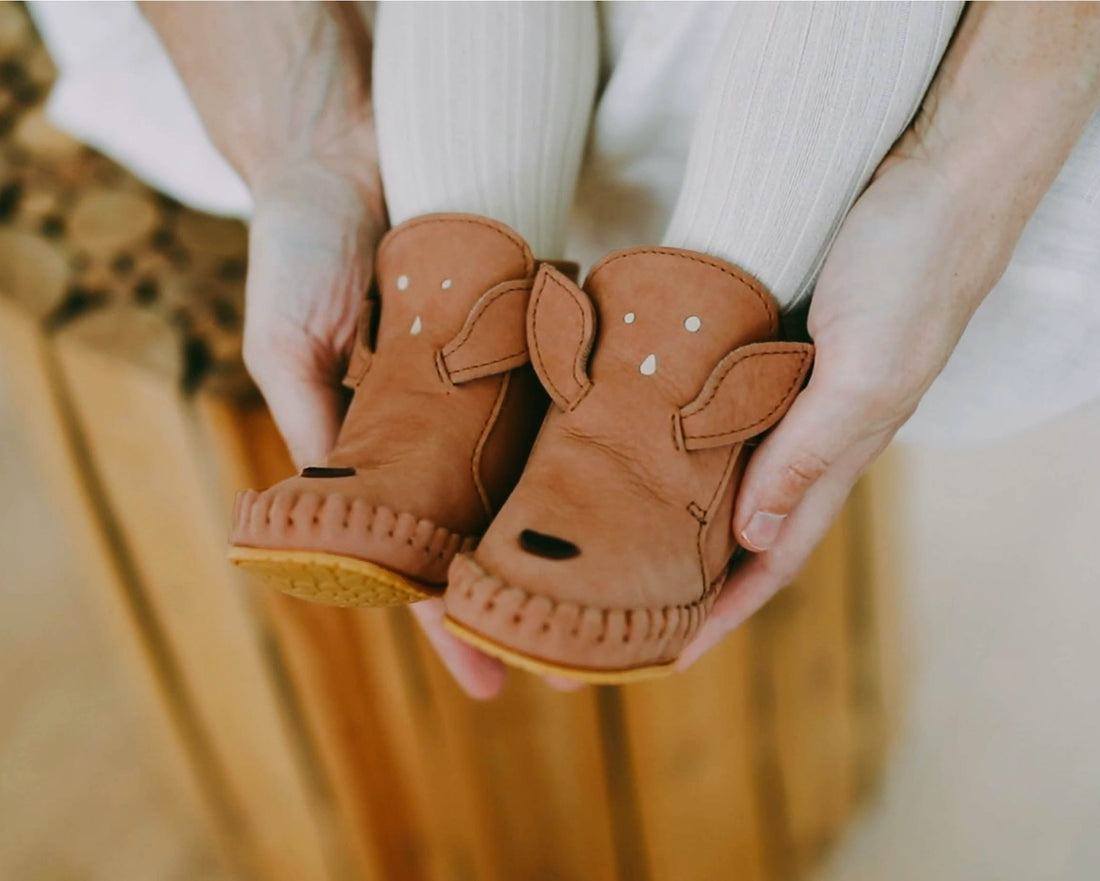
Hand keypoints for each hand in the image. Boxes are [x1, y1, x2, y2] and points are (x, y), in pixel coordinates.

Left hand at [677, 156, 1011, 668]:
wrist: (939, 171)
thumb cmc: (913, 269)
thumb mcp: (864, 373)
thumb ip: (809, 455)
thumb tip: (750, 540)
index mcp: (840, 451)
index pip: (773, 556)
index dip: (724, 612)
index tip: (665, 656)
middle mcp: (811, 430)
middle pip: (744, 526)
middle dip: (694, 577)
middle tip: (627, 612)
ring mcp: (792, 388)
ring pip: (729, 471)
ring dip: (680, 514)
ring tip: (621, 546)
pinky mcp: (774, 342)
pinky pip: (722, 411)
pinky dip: (682, 441)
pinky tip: (644, 444)